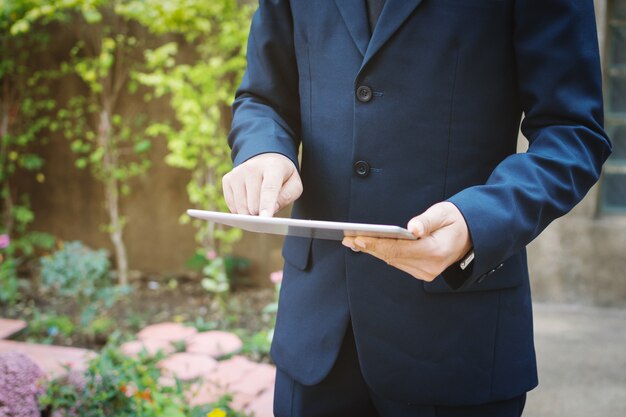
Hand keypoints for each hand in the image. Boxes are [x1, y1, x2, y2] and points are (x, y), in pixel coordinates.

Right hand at [222, 153, 302, 216]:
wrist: (266, 160)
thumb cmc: (282, 176)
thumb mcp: (294, 184)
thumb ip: (287, 197)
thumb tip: (271, 210)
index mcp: (273, 166)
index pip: (269, 188)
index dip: (266, 205)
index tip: (265, 219)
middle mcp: (251, 167)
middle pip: (253, 202)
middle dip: (260, 214)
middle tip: (267, 212)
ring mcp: (237, 173)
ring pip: (241, 207)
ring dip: (250, 213)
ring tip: (259, 205)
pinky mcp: (227, 179)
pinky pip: (232, 206)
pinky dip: (241, 210)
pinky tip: (249, 202)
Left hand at [342, 202, 471, 281]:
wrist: (471, 236)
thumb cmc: (455, 221)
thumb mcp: (443, 214)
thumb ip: (426, 221)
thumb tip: (412, 228)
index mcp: (436, 251)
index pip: (399, 249)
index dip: (377, 244)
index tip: (359, 238)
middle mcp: (430, 267)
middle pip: (392, 257)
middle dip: (369, 247)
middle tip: (348, 238)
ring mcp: (426, 272)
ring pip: (392, 261)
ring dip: (372, 251)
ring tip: (352, 240)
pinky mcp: (422, 273)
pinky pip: (397, 263)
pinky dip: (382, 254)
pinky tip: (368, 246)